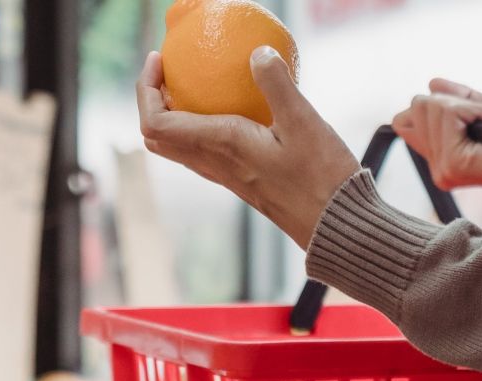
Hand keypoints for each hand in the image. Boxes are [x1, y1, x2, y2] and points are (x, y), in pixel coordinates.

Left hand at [136, 49, 359, 248]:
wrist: (335, 227)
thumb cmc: (322, 178)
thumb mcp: (304, 123)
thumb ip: (277, 84)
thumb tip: (258, 53)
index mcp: (222, 145)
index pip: (156, 123)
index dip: (145, 90)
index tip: (159, 61)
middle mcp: (216, 165)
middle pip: (159, 138)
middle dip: (153, 102)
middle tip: (171, 73)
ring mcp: (228, 177)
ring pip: (180, 149)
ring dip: (174, 117)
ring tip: (194, 87)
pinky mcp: (243, 182)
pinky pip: (205, 154)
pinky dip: (200, 130)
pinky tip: (231, 112)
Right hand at [392, 79, 481, 189]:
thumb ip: (458, 99)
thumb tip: (432, 82)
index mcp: (441, 160)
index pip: (404, 119)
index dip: (438, 104)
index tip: (472, 114)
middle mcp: (437, 169)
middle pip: (417, 107)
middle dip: (453, 101)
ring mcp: (444, 169)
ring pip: (432, 107)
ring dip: (468, 105)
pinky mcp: (455, 164)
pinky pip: (451, 113)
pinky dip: (478, 108)